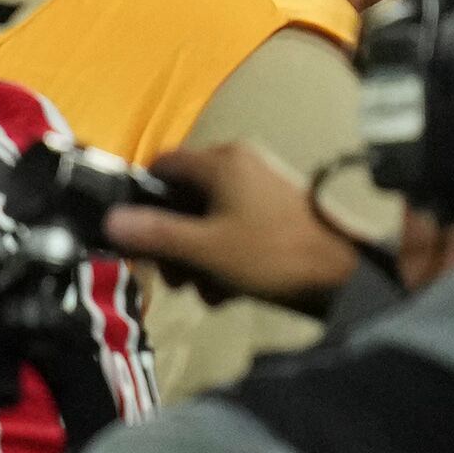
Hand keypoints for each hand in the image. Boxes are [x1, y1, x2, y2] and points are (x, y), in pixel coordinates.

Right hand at [100, 142, 359, 314]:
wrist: (343, 271)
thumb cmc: (269, 253)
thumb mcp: (205, 249)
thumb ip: (155, 234)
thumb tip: (109, 220)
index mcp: (220, 161)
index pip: (162, 165)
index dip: (142, 198)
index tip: (138, 236)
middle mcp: (239, 162)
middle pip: (184, 196)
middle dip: (173, 240)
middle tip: (173, 278)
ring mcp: (260, 185)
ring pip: (208, 216)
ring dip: (199, 256)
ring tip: (206, 291)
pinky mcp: (277, 208)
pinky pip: (234, 225)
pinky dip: (225, 254)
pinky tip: (229, 289)